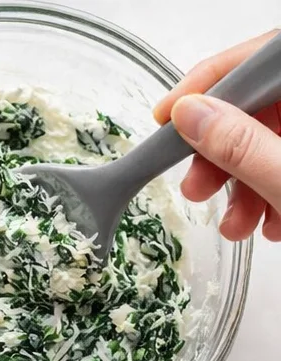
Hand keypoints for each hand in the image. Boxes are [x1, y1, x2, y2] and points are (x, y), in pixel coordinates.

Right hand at [155, 31, 280, 240]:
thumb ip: (241, 146)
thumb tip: (189, 116)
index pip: (252, 61)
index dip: (205, 85)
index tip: (165, 118)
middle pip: (256, 105)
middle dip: (220, 153)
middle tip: (196, 189)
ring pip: (268, 141)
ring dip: (242, 187)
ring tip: (235, 225)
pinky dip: (270, 196)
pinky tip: (269, 225)